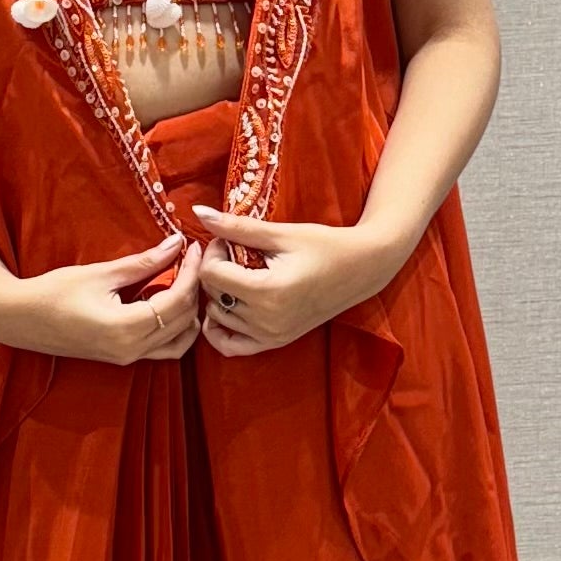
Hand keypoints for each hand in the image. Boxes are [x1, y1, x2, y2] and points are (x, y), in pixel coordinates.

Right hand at [0, 228, 204, 364]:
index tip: (194, 247)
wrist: (20, 319)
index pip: (177, 300)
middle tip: (193, 260)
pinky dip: (176, 328)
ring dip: (189, 313)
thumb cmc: (53, 292)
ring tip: (185, 282)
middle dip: (194, 289)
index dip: (191, 272)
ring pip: (180, 341)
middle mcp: (132, 350)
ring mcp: (128, 358)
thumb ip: (143, 262)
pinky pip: (165, 349)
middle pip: (184, 321)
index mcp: (126, 328)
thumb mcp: (100, 273)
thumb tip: (176, 244)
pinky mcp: (123, 358)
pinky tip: (170, 302)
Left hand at [191, 205, 390, 355]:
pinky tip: (226, 307)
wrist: (361, 269)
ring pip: (218, 318)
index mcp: (268, 292)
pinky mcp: (275, 342)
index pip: (213, 274)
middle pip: (213, 295)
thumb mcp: (280, 233)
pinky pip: (232, 347)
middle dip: (216, 270)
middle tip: (233, 252)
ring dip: (218, 295)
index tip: (229, 239)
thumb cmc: (324, 246)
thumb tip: (199, 212)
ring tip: (237, 274)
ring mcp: (271, 336)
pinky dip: (221, 330)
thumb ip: (237, 227)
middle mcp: (267, 320)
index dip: (213, 251)